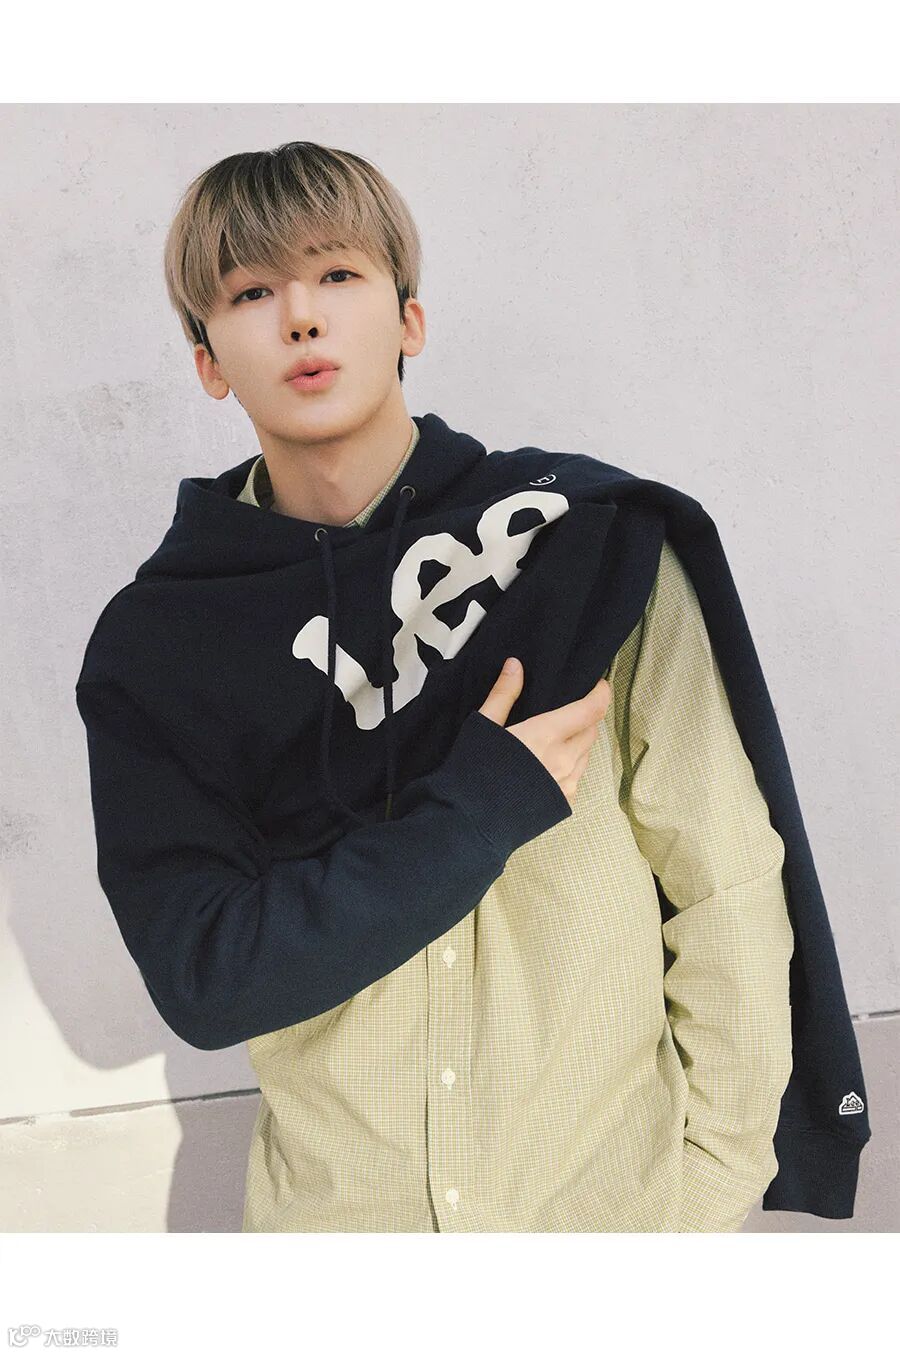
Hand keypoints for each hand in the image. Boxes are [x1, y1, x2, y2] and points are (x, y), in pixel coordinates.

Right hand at [479, 658, 610, 807]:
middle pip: (592, 730)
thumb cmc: (473, 773)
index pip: (591, 709)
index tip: (598, 684)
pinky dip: (571, 765)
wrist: (469, 824)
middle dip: (587, 717)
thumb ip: (503, 694)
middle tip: (571, 710)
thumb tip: (515, 665)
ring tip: (559, 737)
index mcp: (546, 735)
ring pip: (586, 754)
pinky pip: (578, 777)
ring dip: (579, 742)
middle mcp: (564, 759)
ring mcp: (567, 784)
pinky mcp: (564, 803)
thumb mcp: (483, 727)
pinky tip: (549, 766)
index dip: (601, 694)